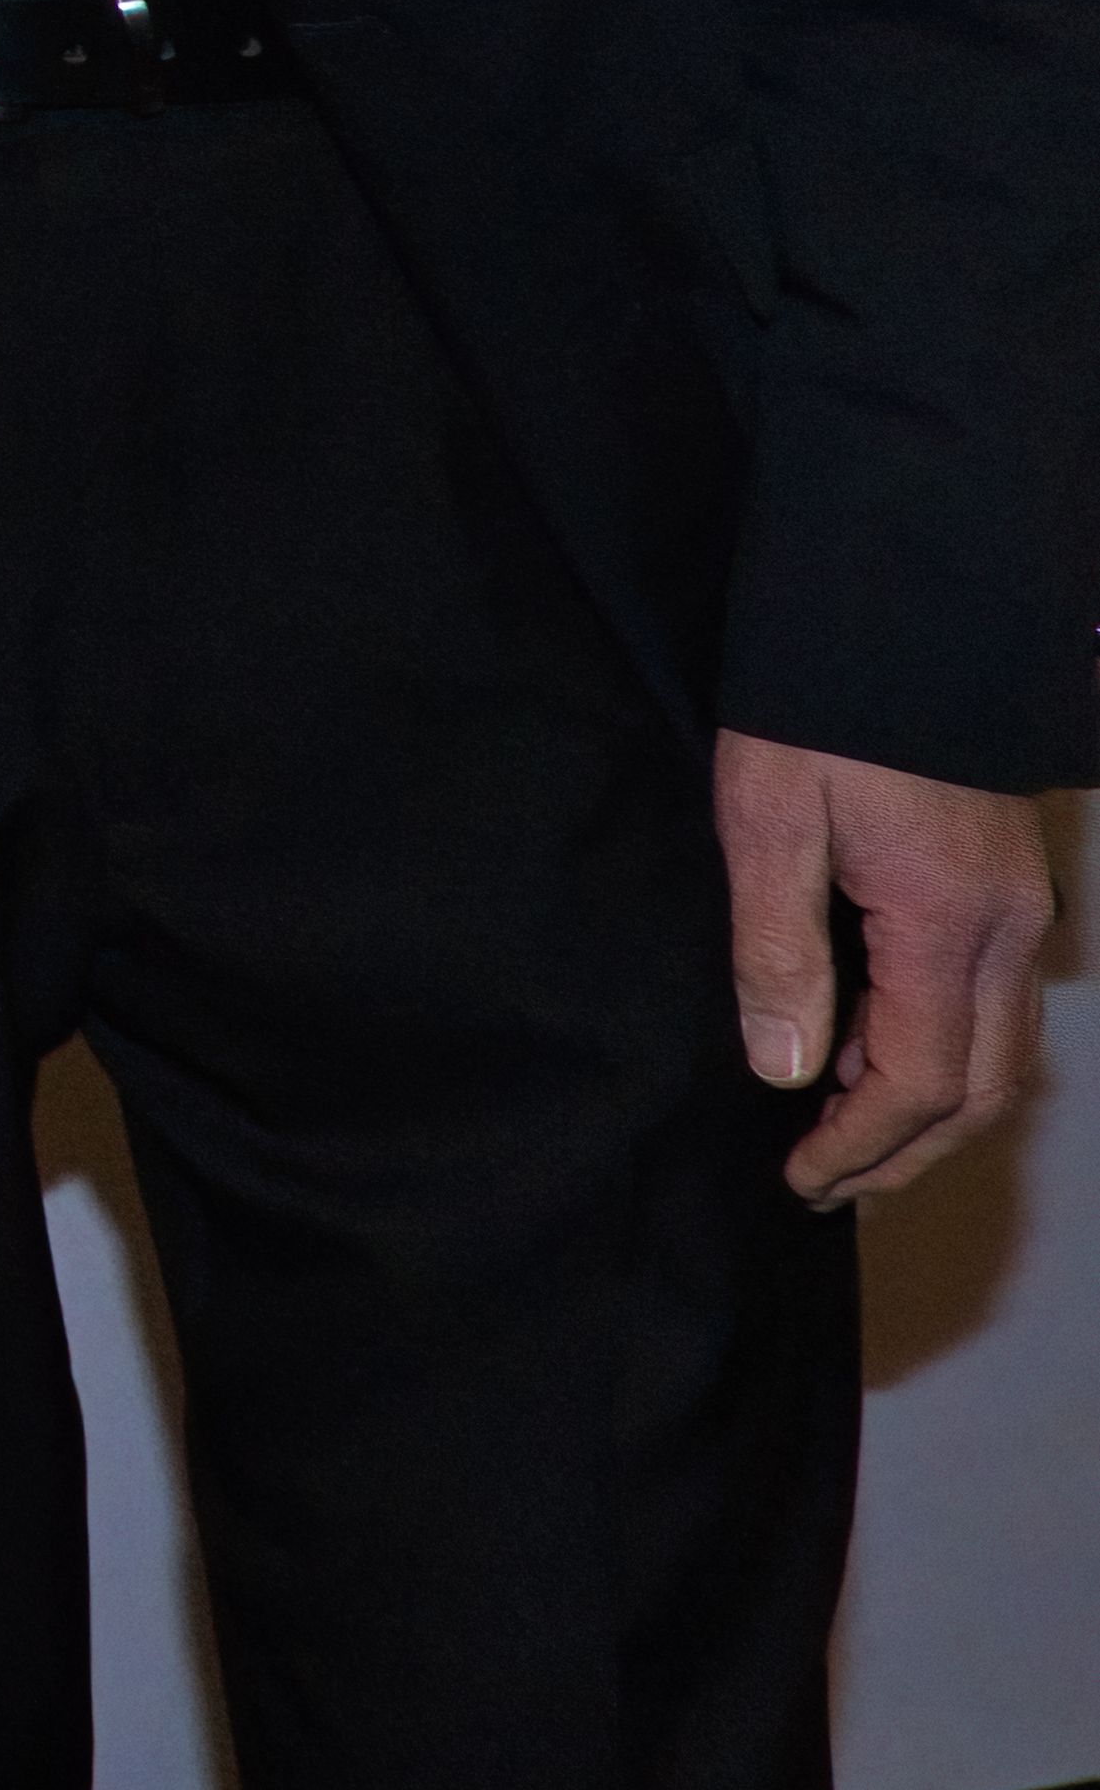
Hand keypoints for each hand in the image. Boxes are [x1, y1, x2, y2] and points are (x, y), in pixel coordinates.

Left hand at [718, 729, 1056, 1206]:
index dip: (863, 1146)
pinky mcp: (1007, 881)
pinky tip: (870, 1042)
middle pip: (978, 1088)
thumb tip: (785, 1070)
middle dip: (905, 1150)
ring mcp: (1020, 906)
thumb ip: (778, 950)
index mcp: (950, 925)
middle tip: (825, 1184)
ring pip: (997, 1050)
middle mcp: (1008, 930)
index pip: (921, 1083)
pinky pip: (992, 1000)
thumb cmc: (822, 708)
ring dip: (928, 1106)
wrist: (898, 605)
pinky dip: (941, 1047)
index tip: (801, 1181)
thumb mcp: (769, 820)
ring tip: (842, 1132)